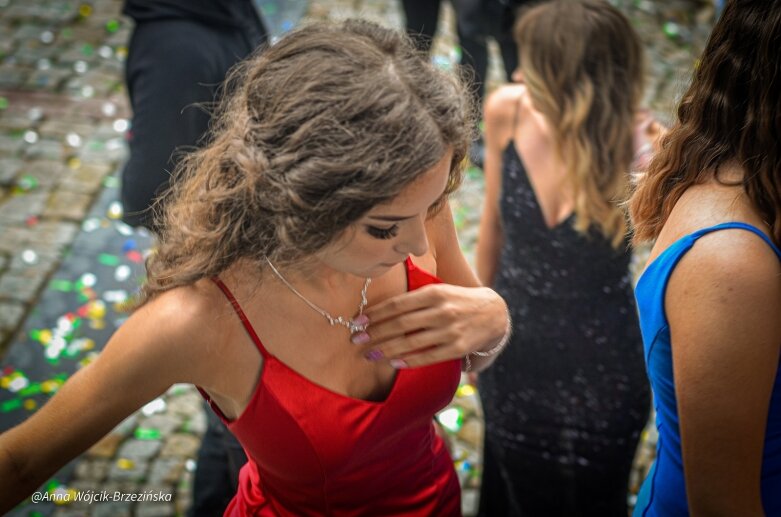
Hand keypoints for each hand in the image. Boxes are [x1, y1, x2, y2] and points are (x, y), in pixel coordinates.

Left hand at [353, 284, 506, 368]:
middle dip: (375, 333)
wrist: (494, 314)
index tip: (358, 321)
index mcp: (434, 292)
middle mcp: (441, 310)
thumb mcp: (439, 289)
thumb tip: (379, 307)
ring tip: (369, 354)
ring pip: (411, 342)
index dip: (375, 314)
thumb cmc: (457, 301)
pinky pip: (428, 357)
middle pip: (400, 324)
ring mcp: (450, 330)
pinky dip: (409, 360)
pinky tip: (394, 363)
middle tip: (356, 340)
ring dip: (386, 349)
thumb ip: (414, 295)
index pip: (397, 304)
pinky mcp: (458, 348)